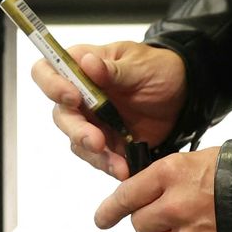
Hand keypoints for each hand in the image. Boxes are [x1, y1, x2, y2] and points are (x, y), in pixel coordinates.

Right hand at [31, 40, 185, 179]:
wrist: (185, 96)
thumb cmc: (159, 69)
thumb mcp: (140, 65)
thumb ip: (113, 69)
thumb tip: (88, 63)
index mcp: (81, 65)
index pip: (47, 70)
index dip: (51, 84)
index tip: (72, 97)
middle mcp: (79, 94)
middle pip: (60, 113)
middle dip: (76, 130)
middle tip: (97, 141)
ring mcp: (91, 120)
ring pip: (76, 141)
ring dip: (94, 154)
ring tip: (117, 163)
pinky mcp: (106, 142)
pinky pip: (97, 157)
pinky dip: (109, 165)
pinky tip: (124, 169)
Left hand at [95, 147, 220, 231]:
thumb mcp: (197, 160)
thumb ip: (165, 178)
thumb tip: (141, 192)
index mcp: (171, 174)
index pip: (125, 195)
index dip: (110, 210)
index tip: (103, 218)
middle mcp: (175, 206)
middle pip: (139, 224)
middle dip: (150, 222)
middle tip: (169, 216)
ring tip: (188, 230)